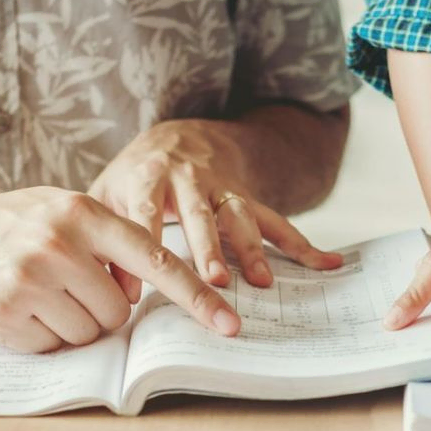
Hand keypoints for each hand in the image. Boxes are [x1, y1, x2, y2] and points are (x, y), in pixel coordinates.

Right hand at [0, 186, 239, 352]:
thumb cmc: (3, 225)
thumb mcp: (57, 211)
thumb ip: (106, 240)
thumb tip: (150, 285)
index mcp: (81, 212)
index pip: (155, 261)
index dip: (196, 296)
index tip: (227, 323)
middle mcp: (57, 243)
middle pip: (120, 312)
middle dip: (101, 311)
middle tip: (63, 288)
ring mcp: (28, 278)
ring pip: (89, 333)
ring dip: (69, 325)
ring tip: (36, 295)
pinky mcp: (2, 312)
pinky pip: (52, 346)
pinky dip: (40, 337)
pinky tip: (15, 309)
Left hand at [88, 119, 341, 287]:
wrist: (177, 137)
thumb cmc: (135, 177)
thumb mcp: (108, 196)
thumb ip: (103, 239)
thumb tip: (108, 291)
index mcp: (148, 177)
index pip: (143, 214)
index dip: (143, 249)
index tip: (136, 293)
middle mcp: (188, 179)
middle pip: (199, 214)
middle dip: (208, 247)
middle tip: (214, 280)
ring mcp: (222, 187)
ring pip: (239, 216)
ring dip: (251, 248)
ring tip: (262, 281)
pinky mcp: (247, 198)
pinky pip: (276, 221)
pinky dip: (302, 243)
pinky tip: (327, 263)